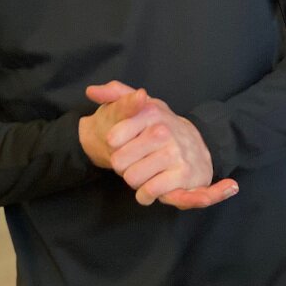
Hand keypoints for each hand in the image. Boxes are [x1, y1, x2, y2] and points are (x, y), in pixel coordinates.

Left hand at [84, 81, 238, 209]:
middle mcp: (163, 131)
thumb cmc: (158, 126)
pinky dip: (145, 194)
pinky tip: (153, 185)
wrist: (195, 146)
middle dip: (124, 165)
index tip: (125, 142)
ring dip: (135, 180)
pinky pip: (148, 191)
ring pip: (132, 178)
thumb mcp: (140, 104)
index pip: (113, 139)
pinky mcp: (183, 174)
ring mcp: (174, 153)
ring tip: (147, 170)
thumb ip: (114, 94)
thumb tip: (91, 91)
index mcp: (149, 111)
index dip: (115, 146)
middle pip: (119, 162)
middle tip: (138, 158)